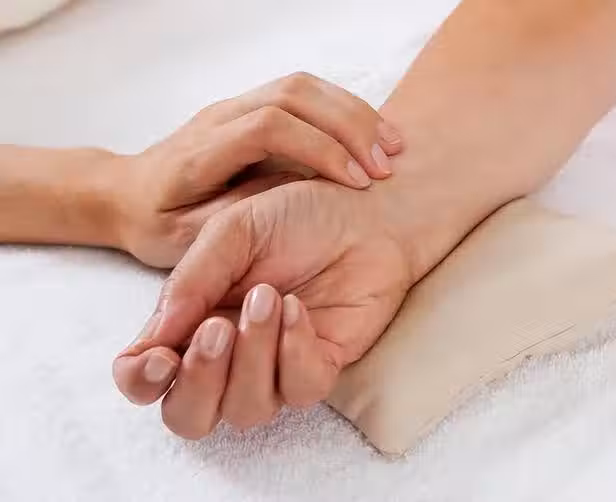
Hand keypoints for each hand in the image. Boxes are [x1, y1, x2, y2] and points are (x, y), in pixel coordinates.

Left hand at [108, 72, 401, 266]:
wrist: (127, 193)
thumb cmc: (155, 223)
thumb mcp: (182, 240)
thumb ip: (230, 224)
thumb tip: (285, 209)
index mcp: (202, 153)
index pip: (269, 128)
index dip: (318, 147)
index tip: (354, 181)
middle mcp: (220, 119)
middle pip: (293, 94)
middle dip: (347, 125)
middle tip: (384, 164)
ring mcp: (236, 108)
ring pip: (303, 87)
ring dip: (352, 113)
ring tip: (390, 146)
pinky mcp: (249, 111)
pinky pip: (304, 95)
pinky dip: (343, 112)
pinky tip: (370, 136)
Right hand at [112, 167, 481, 437]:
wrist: (363, 211)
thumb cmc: (294, 215)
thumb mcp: (232, 233)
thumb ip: (191, 282)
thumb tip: (152, 338)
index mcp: (194, 321)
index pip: (147, 378)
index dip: (140, 382)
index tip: (159, 357)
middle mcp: (230, 354)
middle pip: (190, 416)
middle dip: (198, 383)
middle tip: (217, 329)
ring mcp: (276, 366)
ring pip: (247, 410)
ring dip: (252, 357)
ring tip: (268, 296)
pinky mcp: (321, 366)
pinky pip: (299, 390)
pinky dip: (294, 351)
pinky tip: (297, 308)